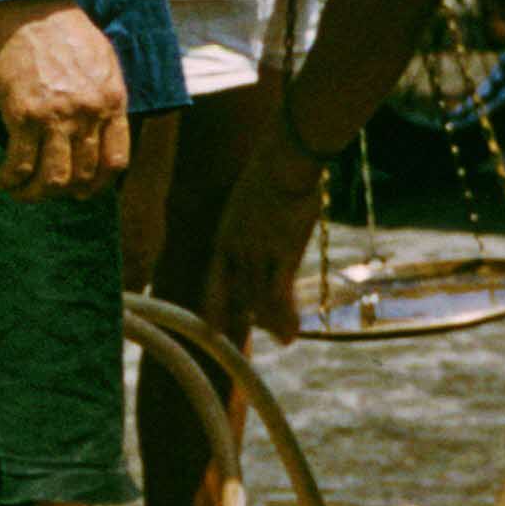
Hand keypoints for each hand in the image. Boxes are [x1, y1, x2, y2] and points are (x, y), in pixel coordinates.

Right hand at [0, 0, 131, 201]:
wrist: (28, 4)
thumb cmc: (61, 26)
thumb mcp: (100, 59)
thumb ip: (102, 95)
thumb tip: (96, 125)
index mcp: (112, 100)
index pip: (115, 160)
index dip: (99, 183)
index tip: (84, 188)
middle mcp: (89, 114)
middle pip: (83, 175)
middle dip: (64, 192)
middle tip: (46, 191)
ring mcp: (57, 116)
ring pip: (54, 178)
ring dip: (36, 194)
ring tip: (20, 192)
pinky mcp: (23, 114)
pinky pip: (20, 163)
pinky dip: (10, 179)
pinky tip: (0, 179)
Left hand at [207, 135, 329, 340]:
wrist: (284, 160)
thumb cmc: (272, 176)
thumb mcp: (252, 204)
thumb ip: (253, 226)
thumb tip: (267, 233)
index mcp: (223, 238)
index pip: (213, 282)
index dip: (214, 307)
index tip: (213, 329)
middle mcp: (234, 249)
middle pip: (235, 297)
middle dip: (242, 323)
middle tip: (245, 345)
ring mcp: (256, 253)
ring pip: (257, 301)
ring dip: (271, 324)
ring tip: (282, 340)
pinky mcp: (280, 254)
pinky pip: (279, 296)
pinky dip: (284, 318)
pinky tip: (291, 335)